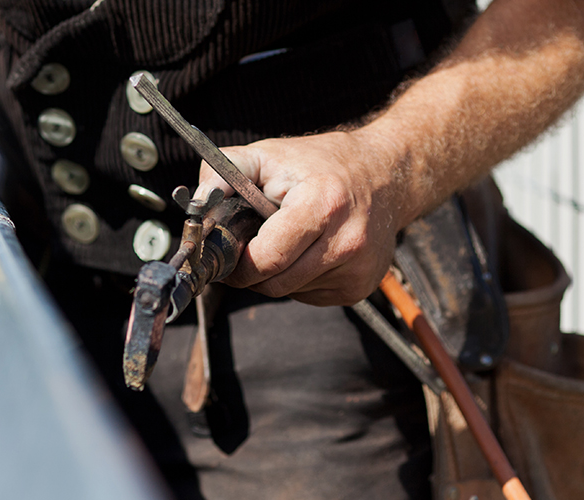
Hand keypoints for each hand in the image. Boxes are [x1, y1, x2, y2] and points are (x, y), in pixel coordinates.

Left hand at [196, 131, 409, 305]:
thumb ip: (224, 172)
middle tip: (244, 250)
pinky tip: (306, 251)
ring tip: (282, 242)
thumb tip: (197, 203)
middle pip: (275, 284)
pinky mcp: (361, 287)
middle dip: (250, 272)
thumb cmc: (320, 164)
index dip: (237, 263)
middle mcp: (347, 241)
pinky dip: (297, 280)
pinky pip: (309, 296)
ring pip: (289, 293)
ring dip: (274, 276)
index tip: (226, 252)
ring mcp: (359, 269)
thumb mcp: (269, 154)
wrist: (385, 175)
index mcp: (323, 205)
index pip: (267, 259)